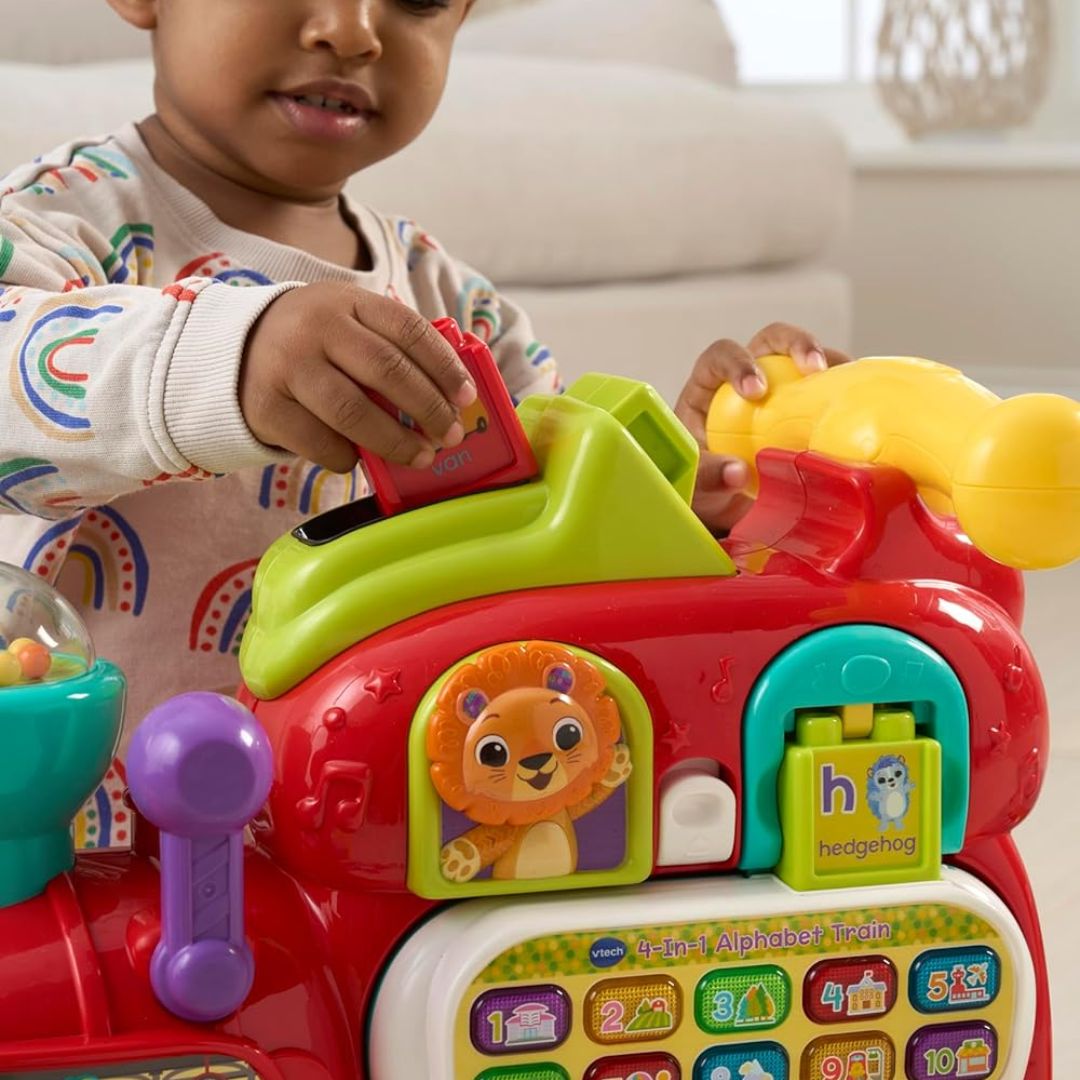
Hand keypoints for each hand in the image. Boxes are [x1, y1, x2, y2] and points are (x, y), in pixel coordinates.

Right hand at [240, 284, 476, 472]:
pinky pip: (321, 443)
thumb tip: (449, 399)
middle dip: (429, 408)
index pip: (408, 329)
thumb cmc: (314, 346)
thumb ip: (390, 349)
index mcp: (348, 301)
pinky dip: (349, 457)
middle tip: (450, 435)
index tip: (466, 397)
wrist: (232, 353)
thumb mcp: (348, 325)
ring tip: (421, 457)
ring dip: (396, 442)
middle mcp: (316, 328)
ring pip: (354, 412)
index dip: (445, 366)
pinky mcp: (267, 408)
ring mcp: (288, 367)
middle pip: (387, 371)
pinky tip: (361, 458)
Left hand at [675, 323, 851, 533]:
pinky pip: (834, 389)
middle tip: (814, 369)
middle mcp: (749, 377)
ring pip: (810, 358)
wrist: (729, 504)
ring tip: (852, 385)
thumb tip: (736, 473)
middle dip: (796, 344)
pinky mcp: (812, 405)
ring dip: (833, 363)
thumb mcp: (695, 483)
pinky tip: (865, 407)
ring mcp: (784, 388)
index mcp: (710, 386)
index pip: (721, 356)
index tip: (756, 392)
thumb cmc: (704, 484)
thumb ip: (707, 476)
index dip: (738, 364)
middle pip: (772, 340)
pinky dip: (851, 392)